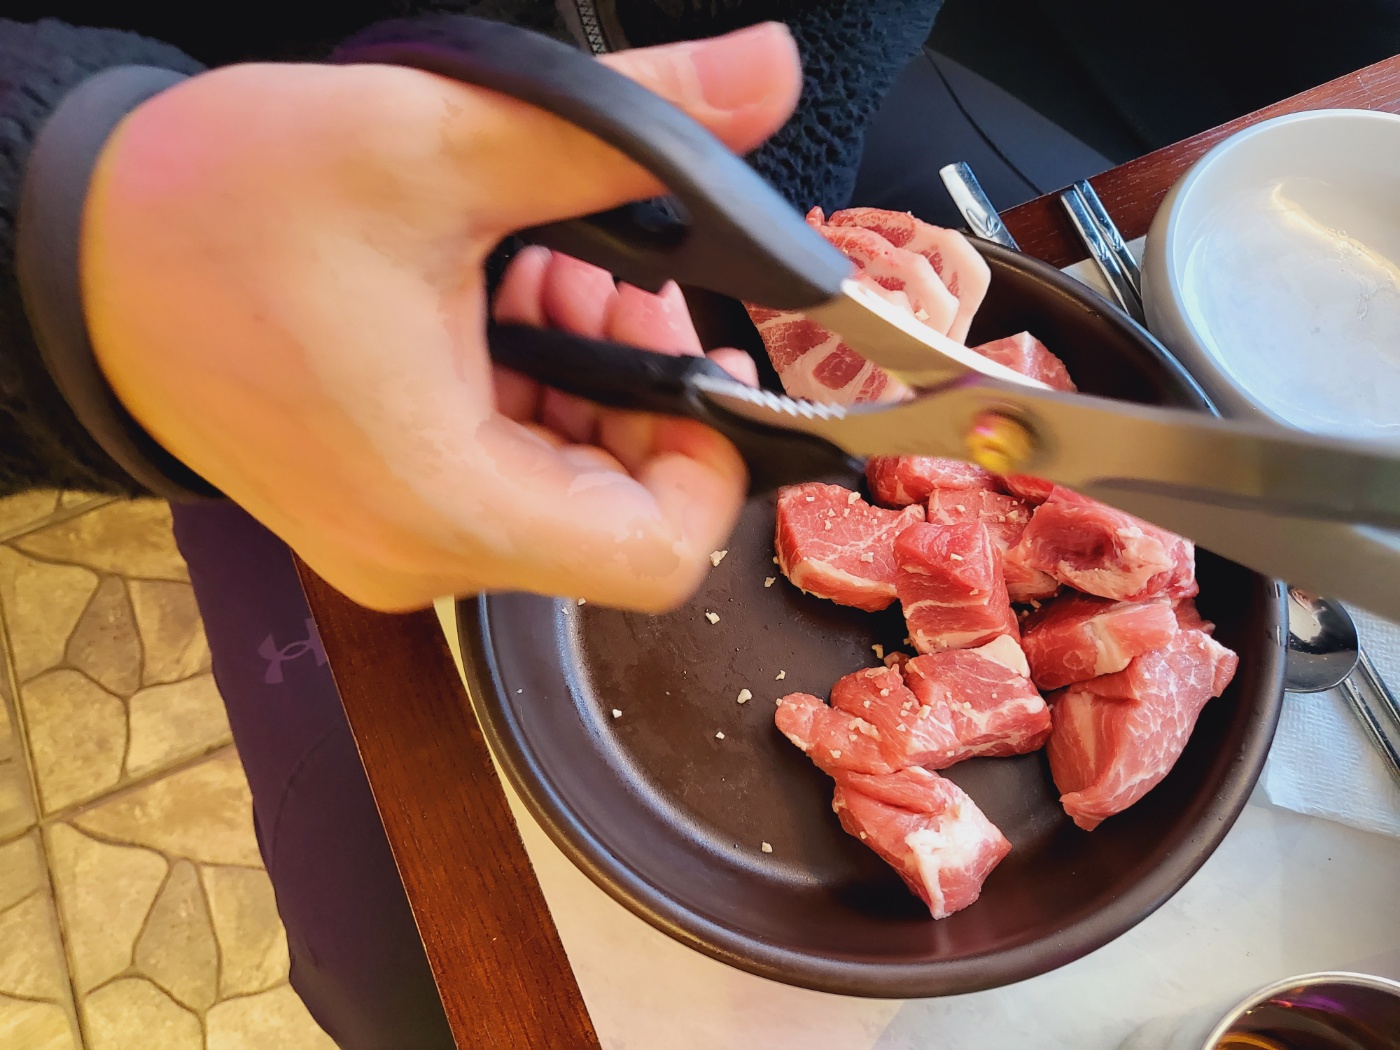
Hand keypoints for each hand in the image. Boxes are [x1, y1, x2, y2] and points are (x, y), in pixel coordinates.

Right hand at [80, 23, 799, 611]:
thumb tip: (766, 73)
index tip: (697, 358)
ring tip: (541, 275)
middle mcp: (421, 555)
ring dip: (585, 383)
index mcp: (443, 500)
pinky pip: (503, 482)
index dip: (709, 460)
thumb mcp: (443, 143)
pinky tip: (501, 306)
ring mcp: (396, 544)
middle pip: (616, 519)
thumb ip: (634, 122)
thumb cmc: (218, 208)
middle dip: (639, 391)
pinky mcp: (377, 515)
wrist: (80, 249)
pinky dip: (531, 399)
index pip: (655, 557)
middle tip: (603, 278)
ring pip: (565, 497)